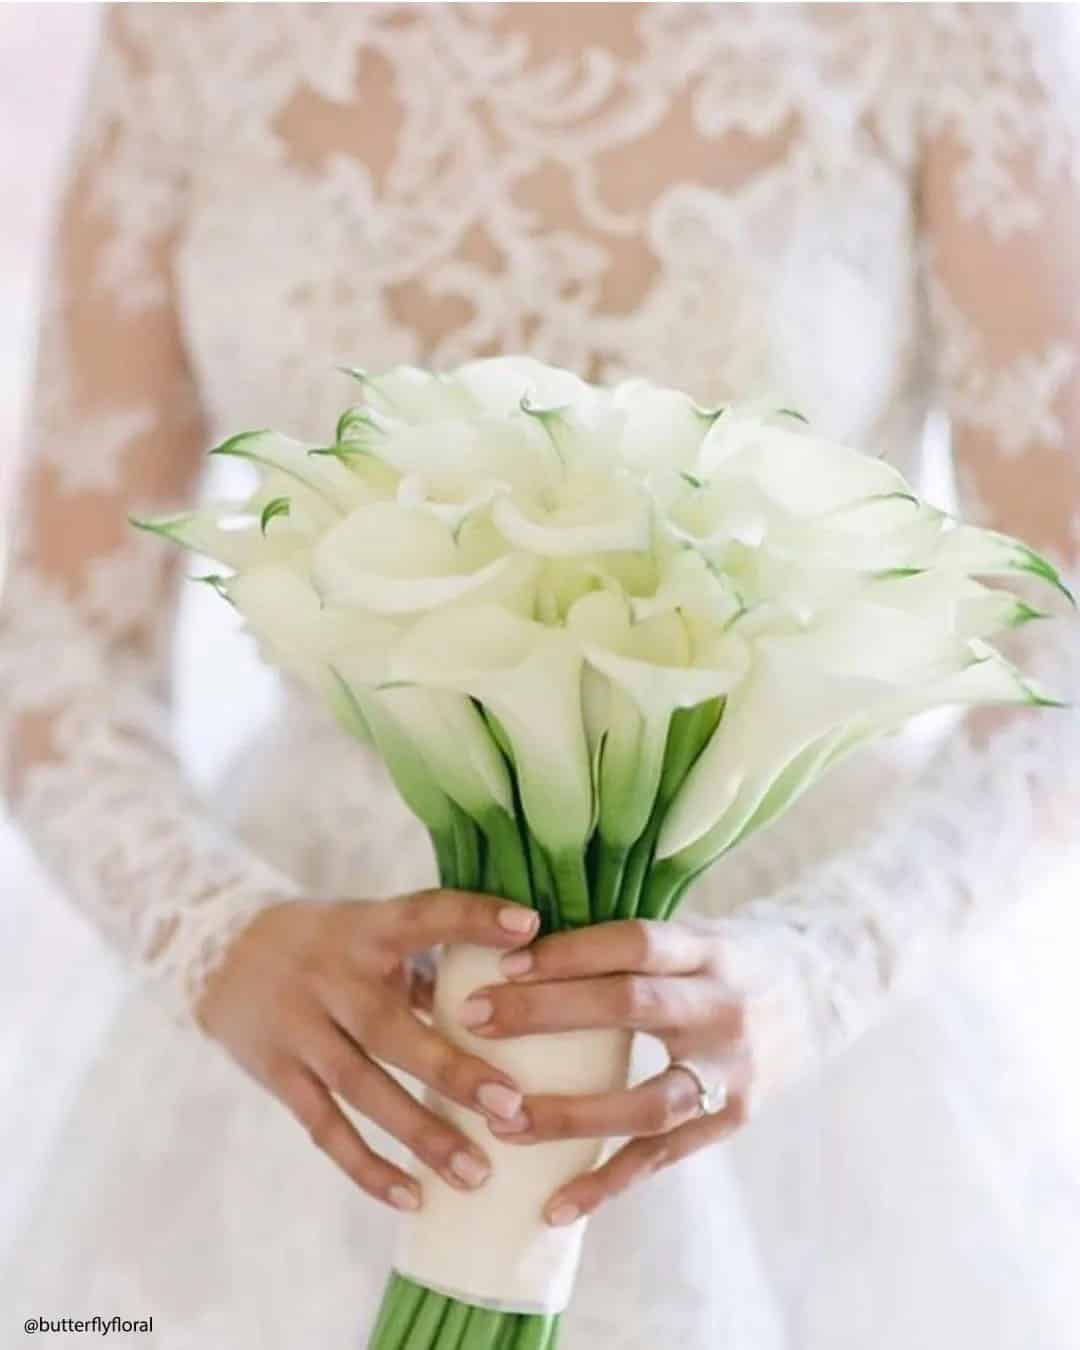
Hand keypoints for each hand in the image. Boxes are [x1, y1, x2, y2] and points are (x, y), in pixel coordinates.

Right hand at [195, 891, 537, 1211]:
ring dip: (420, 1134)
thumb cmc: (326, 941)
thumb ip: (428, 963)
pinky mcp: (278, 1073)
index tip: (528, 927)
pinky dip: (366, 1166)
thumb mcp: (369, 930)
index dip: (473, 917)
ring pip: (361, 1089)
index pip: (423, 915)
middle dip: (452, 1069)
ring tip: (477, 1172)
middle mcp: (329, 978)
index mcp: (364, 929)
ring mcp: (299, 1029)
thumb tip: (511, 994)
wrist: (216, 949)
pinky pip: (325, 1127)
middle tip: (512, 1106)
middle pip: (390, 1028)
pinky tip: (412, 1197)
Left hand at [456, 919, 785, 1225]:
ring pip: (648, 1099)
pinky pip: (663, 1157)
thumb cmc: (728, 959)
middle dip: (546, 1012)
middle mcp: (722, 1006)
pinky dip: (608, 1183)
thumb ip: (631, 945)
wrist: (822, 993)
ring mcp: (730, 1069)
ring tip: (504, 1121)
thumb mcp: (694, 933)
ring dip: (571, 1113)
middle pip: (630, 1005)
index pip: (632, 943)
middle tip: (473, 1018)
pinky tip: (555, 1205)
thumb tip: (520, 941)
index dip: (568, 952)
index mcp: (708, 948)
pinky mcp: (731, 1118)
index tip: (501, 963)